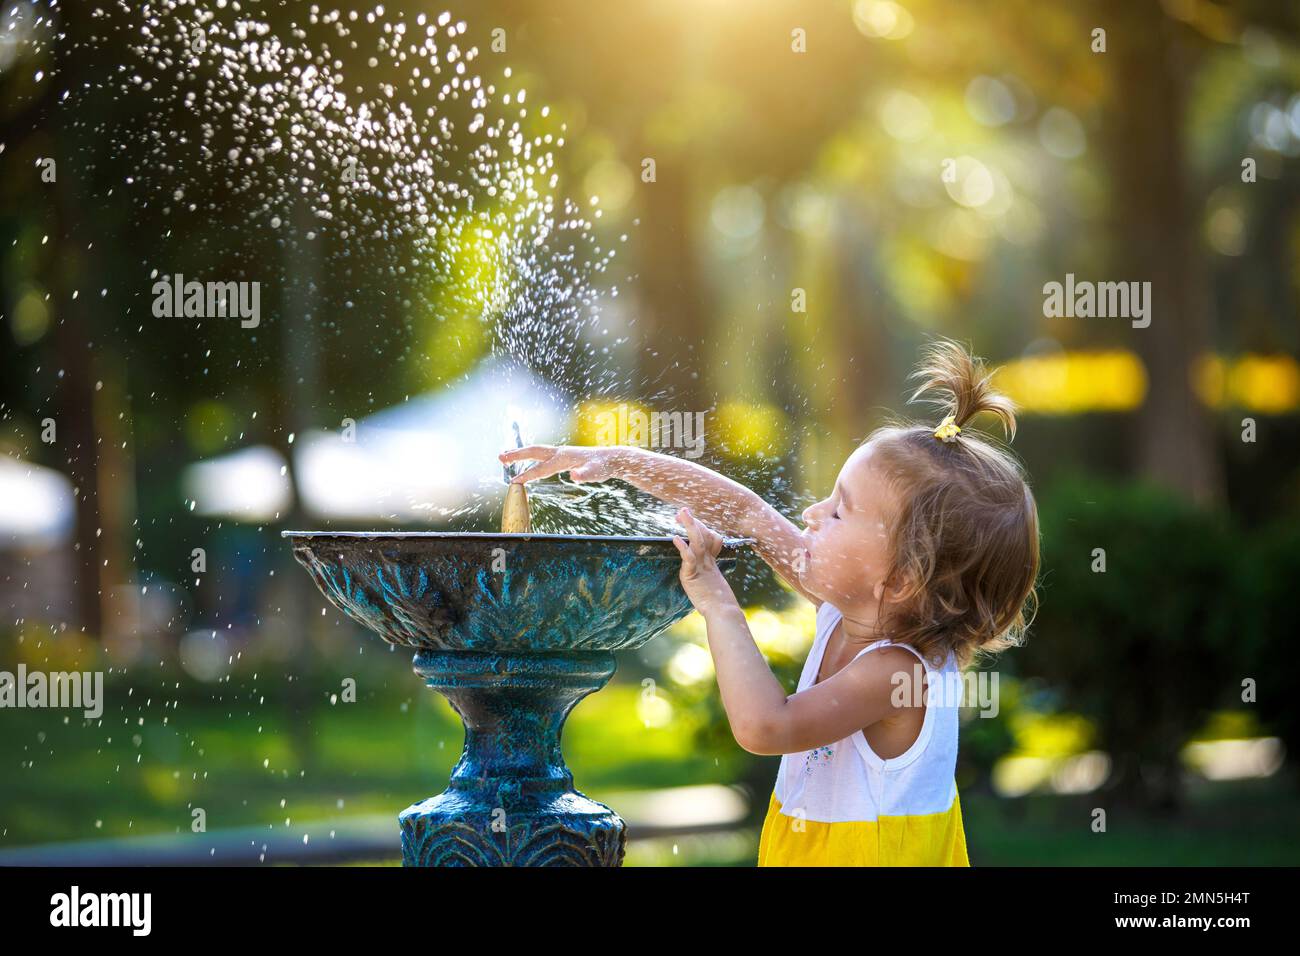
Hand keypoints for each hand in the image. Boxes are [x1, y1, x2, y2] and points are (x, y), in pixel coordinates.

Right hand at [498, 444, 621, 483]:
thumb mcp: (595, 473)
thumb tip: (575, 475)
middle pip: (533, 452)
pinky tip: (527, 461)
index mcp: (563, 458)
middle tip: (500, 457)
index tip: (514, 481)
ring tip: (505, 456)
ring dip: (520, 453)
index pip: (541, 468)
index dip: (527, 475)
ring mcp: (560, 453)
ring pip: (536, 452)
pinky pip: (542, 455)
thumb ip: (585, 474)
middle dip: (516, 455)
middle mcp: (559, 453)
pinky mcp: (563, 457)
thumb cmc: (603, 466)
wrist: (612, 458)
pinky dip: (530, 457)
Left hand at [672, 507, 737, 613]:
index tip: (692, 519)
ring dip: (690, 525)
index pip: (710, 538)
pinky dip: (683, 547)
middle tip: (683, 510)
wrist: (722, 612)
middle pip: (703, 535)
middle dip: (693, 522)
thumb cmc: (718, 603)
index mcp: (711, 562)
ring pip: (697, 541)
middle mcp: (707, 561)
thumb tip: (700, 574)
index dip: (702, 527)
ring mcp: (701, 567)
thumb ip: (706, 576)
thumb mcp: (711, 584)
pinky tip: (676, 538)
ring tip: (682, 513)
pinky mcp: (693, 575)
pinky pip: (689, 558)